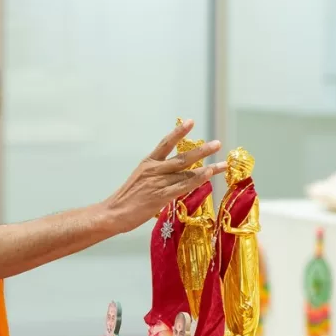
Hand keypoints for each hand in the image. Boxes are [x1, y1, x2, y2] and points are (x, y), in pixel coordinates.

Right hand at [102, 120, 225, 234]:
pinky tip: (208, 175)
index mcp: (148, 163)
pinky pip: (183, 186)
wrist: (112, 213)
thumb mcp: (140, 181)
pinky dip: (197, 179)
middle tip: (217, 144)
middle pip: (182, 157)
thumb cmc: (126, 200)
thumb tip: (174, 177)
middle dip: (202, 150)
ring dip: (208, 168)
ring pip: (187, 172)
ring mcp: (158, 182)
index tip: (190, 122)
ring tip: (223, 164)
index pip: (165, 143)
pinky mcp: (161, 196)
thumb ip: (157, 176)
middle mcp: (154, 170)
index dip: (178, 132)